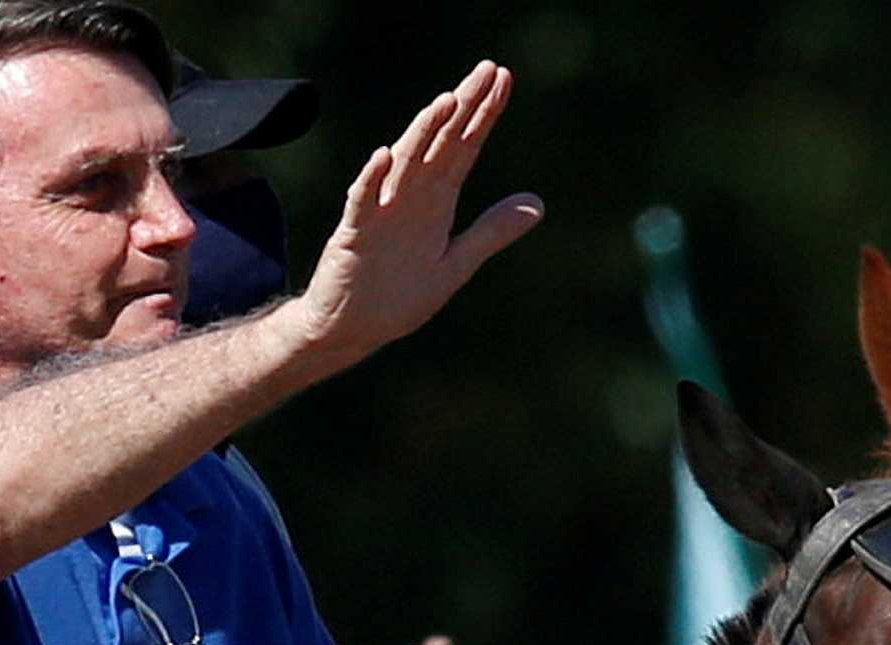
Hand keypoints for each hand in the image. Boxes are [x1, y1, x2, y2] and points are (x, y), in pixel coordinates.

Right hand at [294, 61, 542, 365]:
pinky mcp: (355, 235)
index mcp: (436, 201)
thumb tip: (537, 204)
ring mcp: (382, 212)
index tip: (504, 80)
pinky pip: (363, 202)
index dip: (484, 115)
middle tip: (486, 70)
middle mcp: (410, 197)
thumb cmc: (399, 294)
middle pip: (440, 143)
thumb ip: (491, 232)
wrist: (353, 328)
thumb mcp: (456, 264)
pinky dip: (372, 179)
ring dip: (424, 133)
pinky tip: (384, 155)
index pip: (465, 148)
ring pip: (405, 164)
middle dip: (463, 107)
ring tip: (446, 101)